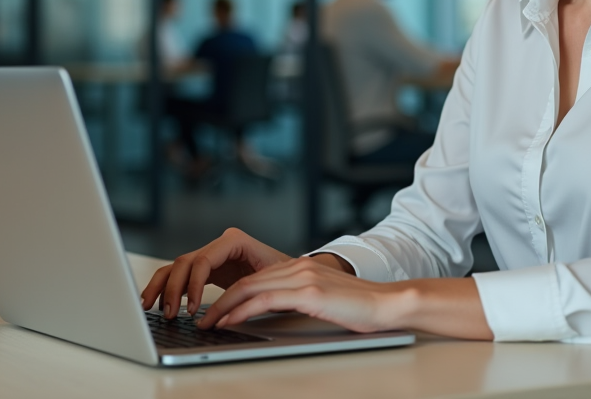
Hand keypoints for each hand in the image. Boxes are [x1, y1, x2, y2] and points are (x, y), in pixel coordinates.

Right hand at [141, 228, 292, 318]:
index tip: (190, 308)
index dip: (193, 284)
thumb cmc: (287, 276)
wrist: (293, 274)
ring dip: (162, 287)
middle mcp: (219, 244)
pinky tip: (159, 304)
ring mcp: (211, 255)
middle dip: (173, 288)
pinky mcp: (207, 269)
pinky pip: (180, 275)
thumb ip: (249, 295)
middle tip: (169, 313)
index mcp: (234, 241)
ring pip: (176, 266)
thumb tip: (227, 315)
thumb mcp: (272, 282)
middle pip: (184, 261)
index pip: (203, 259)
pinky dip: (167, 288)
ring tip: (151, 307)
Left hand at [198, 256, 408, 333]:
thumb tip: (276, 310)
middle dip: (220, 301)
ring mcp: (303, 278)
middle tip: (202, 318)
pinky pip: (264, 300)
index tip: (216, 311)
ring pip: (249, 289)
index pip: (255, 278)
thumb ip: (300, 297)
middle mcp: (299, 267)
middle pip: (246, 281)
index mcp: (301, 267)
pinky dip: (241, 311)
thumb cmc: (361, 307)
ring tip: (208, 323)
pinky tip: (229, 322)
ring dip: (224, 308)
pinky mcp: (308, 292)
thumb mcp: (324, 299)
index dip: (231, 295)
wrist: (387, 303)